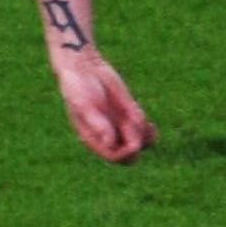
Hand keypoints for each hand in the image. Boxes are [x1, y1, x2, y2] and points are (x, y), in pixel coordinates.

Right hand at [55, 50, 153, 164]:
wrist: (84, 69)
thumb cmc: (78, 88)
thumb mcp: (85, 106)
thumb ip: (98, 124)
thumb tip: (110, 143)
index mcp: (95, 139)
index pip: (115, 157)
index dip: (126, 154)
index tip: (134, 144)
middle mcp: (109, 136)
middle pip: (130, 155)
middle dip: (136, 145)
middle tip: (134, 125)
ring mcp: (120, 126)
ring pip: (141, 143)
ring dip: (144, 136)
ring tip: (136, 115)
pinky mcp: (129, 114)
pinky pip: (144, 129)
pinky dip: (147, 127)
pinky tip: (142, 117)